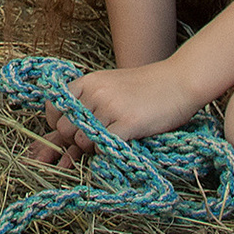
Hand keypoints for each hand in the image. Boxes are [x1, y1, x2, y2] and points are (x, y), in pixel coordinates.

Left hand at [25, 61, 203, 166]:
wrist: (180, 81)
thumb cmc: (147, 87)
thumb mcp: (112, 86)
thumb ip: (89, 103)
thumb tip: (63, 133)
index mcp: (89, 81)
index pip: (53, 107)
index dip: (57, 123)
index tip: (69, 131)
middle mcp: (95, 93)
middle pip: (64, 128)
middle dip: (73, 141)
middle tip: (91, 142)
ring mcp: (111, 107)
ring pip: (82, 140)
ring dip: (91, 149)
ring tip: (108, 142)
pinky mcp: (128, 123)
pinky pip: (103, 146)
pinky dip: (106, 152)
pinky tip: (119, 145)